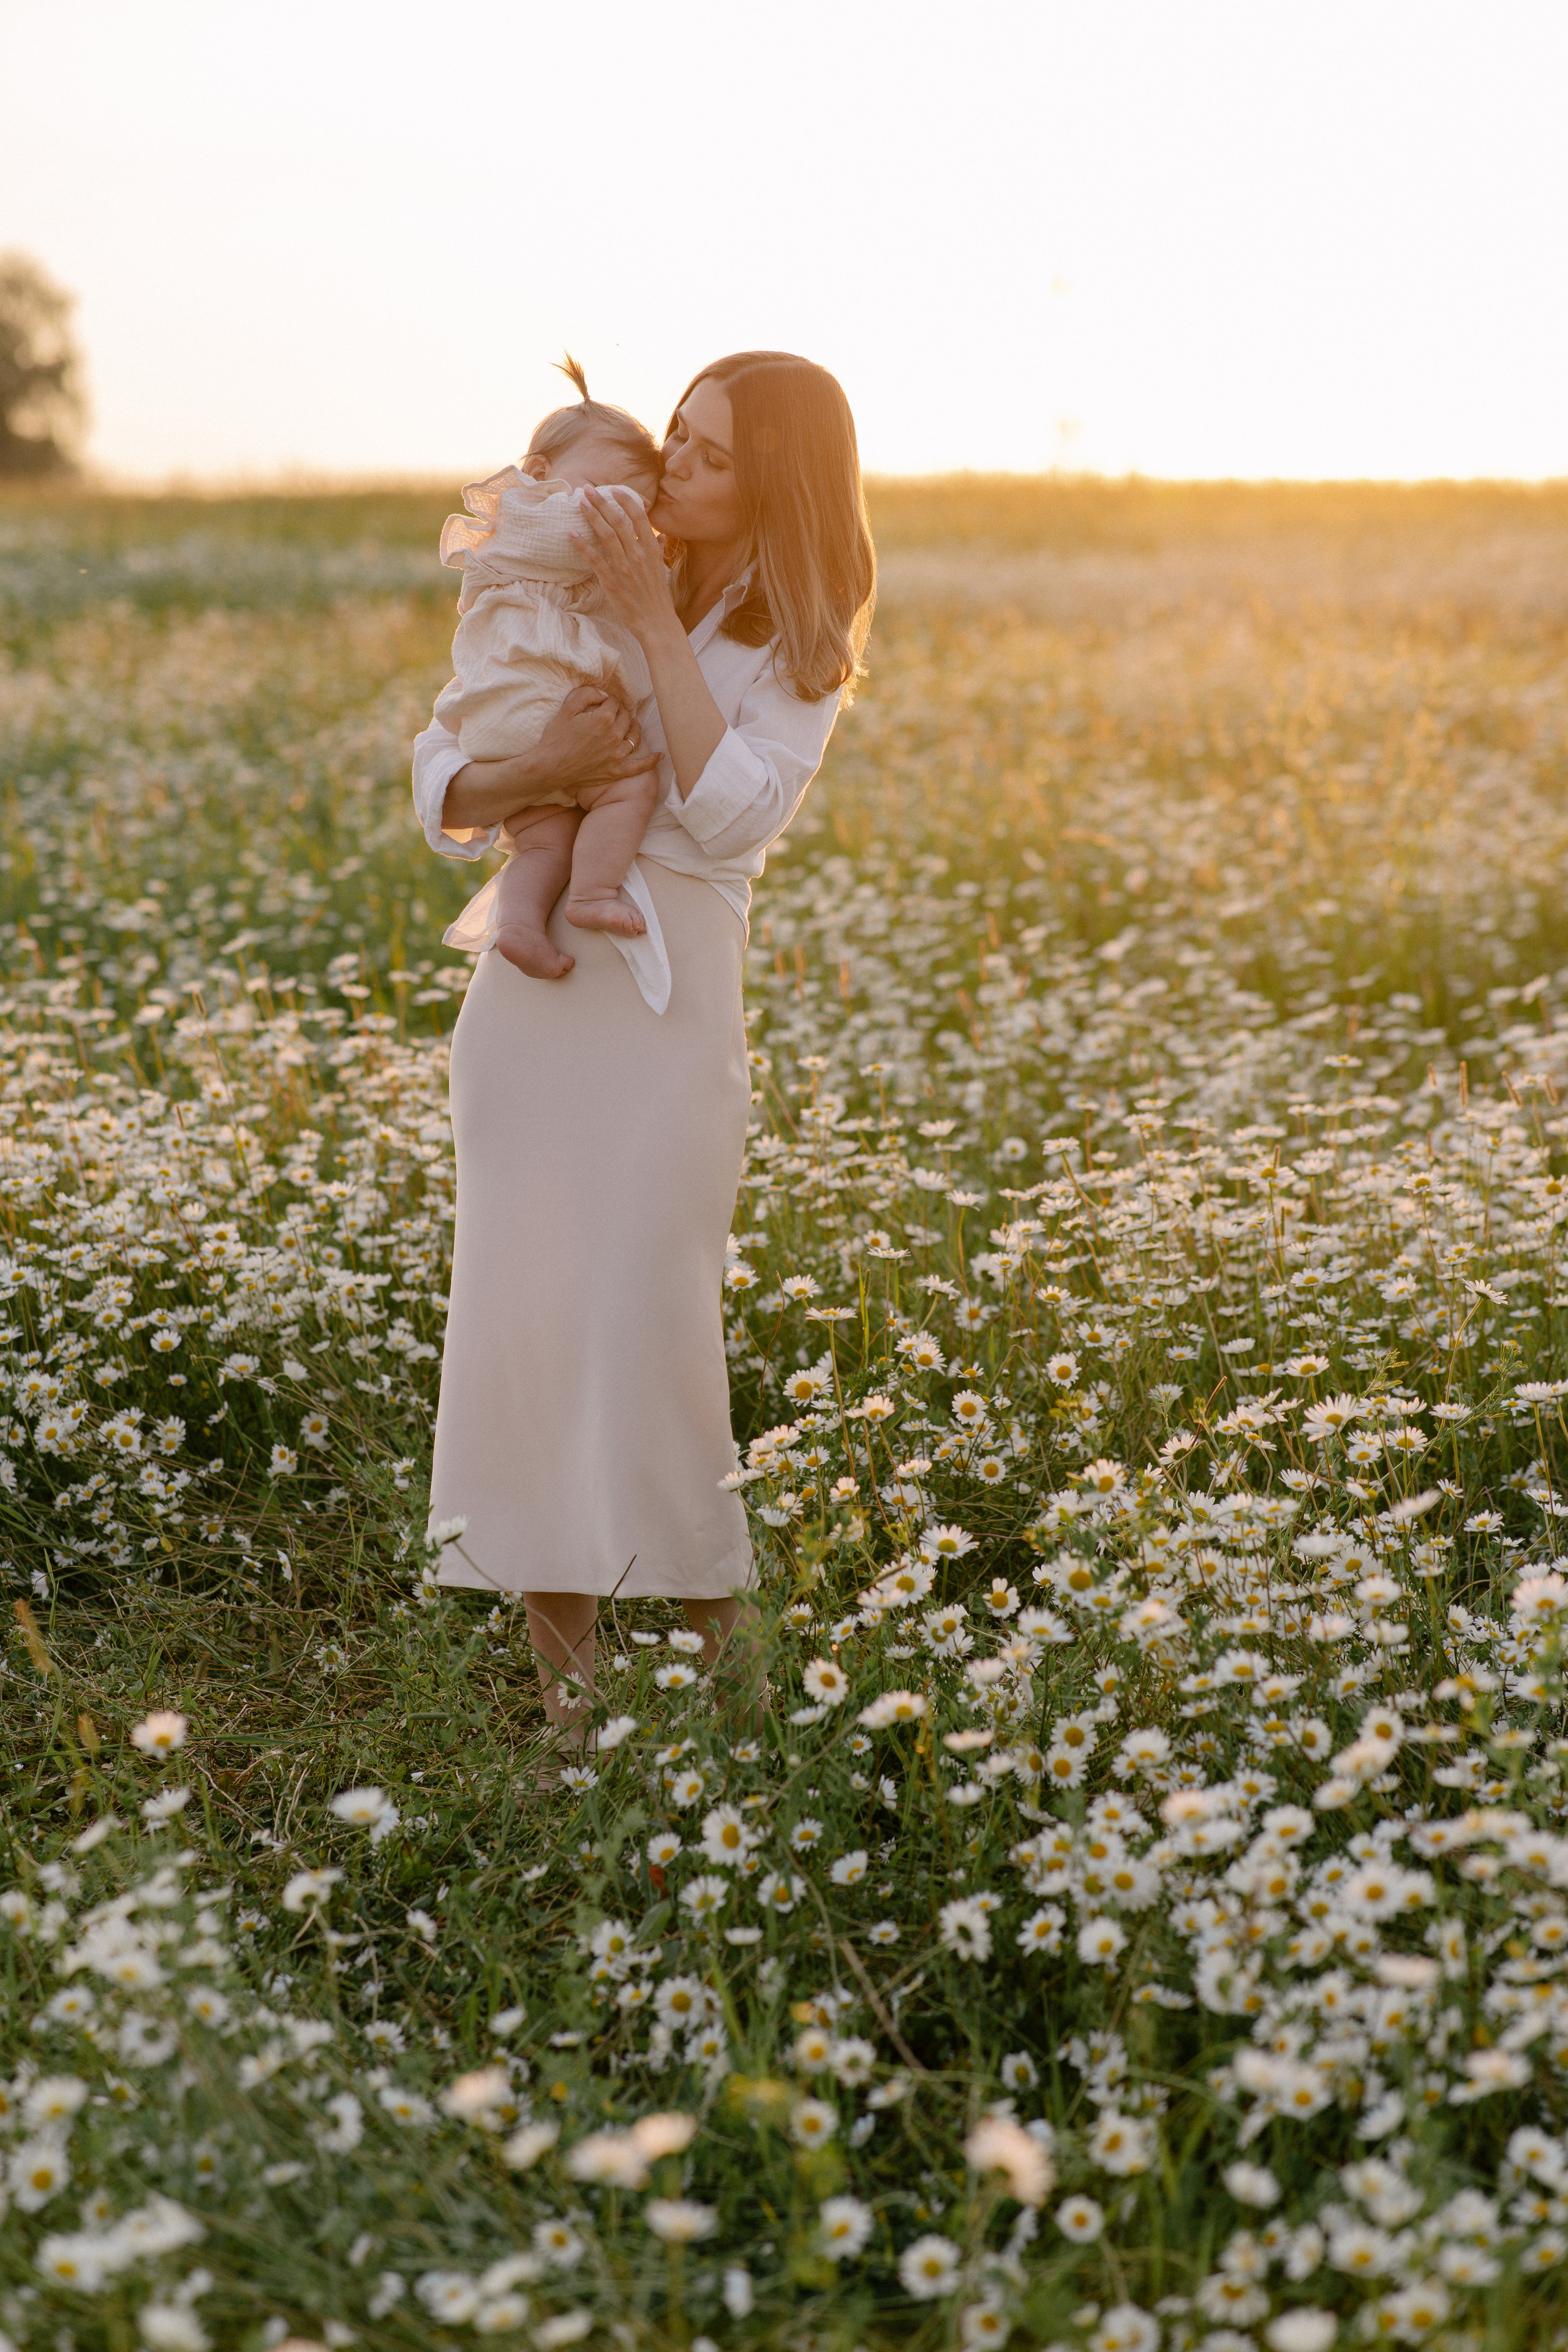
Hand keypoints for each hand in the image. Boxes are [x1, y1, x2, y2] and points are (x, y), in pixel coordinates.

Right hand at [443, 684, 655, 830]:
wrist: (548, 767)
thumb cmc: (555, 737)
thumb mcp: (567, 707)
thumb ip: (587, 694)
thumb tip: (604, 695)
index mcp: (603, 718)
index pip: (615, 702)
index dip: (608, 700)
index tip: (601, 703)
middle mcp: (615, 736)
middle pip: (626, 717)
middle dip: (620, 712)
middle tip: (612, 713)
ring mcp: (617, 755)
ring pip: (635, 736)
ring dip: (635, 728)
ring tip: (632, 724)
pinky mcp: (616, 771)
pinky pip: (639, 766)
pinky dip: (650, 761)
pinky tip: (659, 756)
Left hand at [571, 489, 678, 644]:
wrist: (656, 623)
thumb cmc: (658, 597)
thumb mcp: (661, 570)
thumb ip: (658, 550)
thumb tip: (660, 535)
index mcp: (651, 550)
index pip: (639, 518)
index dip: (626, 501)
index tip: (614, 490)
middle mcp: (638, 556)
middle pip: (619, 521)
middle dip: (602, 503)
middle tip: (587, 490)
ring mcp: (624, 568)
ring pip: (607, 536)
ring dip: (592, 517)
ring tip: (580, 503)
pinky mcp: (612, 582)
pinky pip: (595, 560)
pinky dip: (583, 545)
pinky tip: (572, 533)